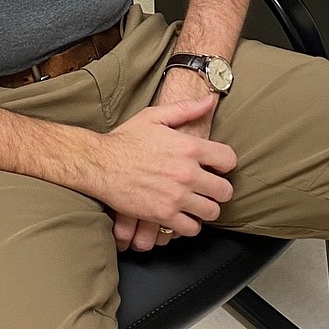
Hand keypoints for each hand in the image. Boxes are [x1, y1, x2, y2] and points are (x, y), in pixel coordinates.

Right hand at [110, 74, 221, 251]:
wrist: (99, 163)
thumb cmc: (125, 139)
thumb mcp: (154, 116)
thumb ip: (185, 108)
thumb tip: (209, 100)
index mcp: (189, 147)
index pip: (228, 160)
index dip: (225, 164)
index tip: (217, 167)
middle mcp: (187, 173)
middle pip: (225, 191)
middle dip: (220, 190)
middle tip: (210, 189)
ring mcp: (176, 196)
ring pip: (211, 212)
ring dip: (206, 209)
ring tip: (197, 204)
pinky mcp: (163, 214)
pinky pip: (191, 228)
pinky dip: (189, 225)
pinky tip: (182, 216)